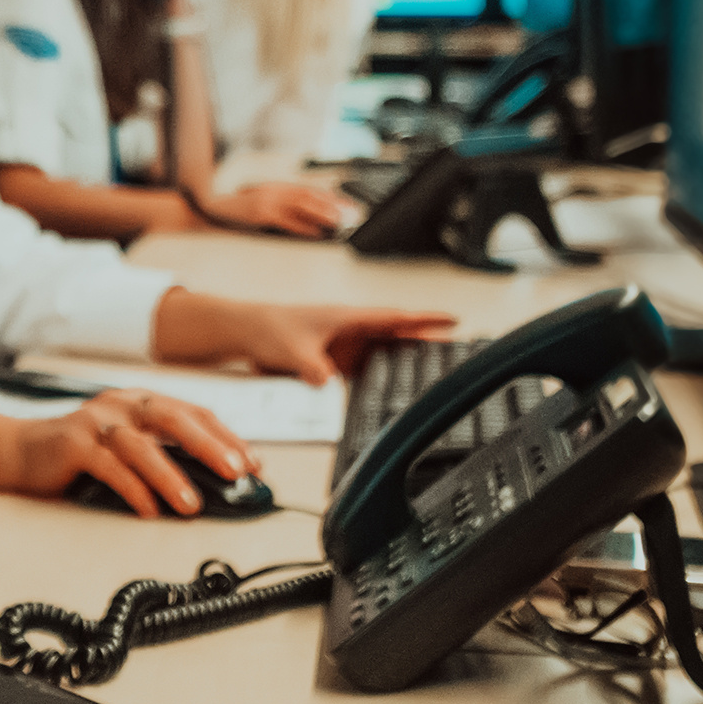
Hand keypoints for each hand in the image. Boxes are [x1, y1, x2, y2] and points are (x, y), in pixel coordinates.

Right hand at [0, 392, 255, 517]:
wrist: (18, 452)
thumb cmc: (78, 455)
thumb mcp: (127, 450)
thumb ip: (162, 457)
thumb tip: (213, 485)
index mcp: (139, 402)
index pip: (193, 413)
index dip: (226, 437)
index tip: (252, 465)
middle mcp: (120, 404)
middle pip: (173, 419)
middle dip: (210, 446)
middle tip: (237, 472)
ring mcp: (95, 422)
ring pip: (142, 445)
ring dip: (171, 475)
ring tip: (192, 504)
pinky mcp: (72, 444)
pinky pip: (109, 466)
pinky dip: (133, 489)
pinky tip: (149, 509)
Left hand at [151, 291, 454, 383]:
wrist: (245, 330)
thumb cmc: (267, 328)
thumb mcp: (292, 350)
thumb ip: (311, 367)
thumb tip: (327, 381)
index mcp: (347, 318)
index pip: (394, 318)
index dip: (424, 320)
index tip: (452, 320)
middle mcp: (351, 329)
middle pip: (398, 334)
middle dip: (427, 339)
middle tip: (457, 346)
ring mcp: (344, 344)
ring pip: (384, 351)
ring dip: (407, 357)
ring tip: (436, 366)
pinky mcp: (335, 359)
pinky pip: (366, 366)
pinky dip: (383, 373)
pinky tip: (394, 385)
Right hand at [199, 177, 352, 238]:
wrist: (209, 209)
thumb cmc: (235, 212)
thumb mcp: (259, 203)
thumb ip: (280, 206)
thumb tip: (308, 219)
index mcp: (275, 187)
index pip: (309, 190)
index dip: (330, 197)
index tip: (347, 205)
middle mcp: (273, 190)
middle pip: (309, 195)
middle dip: (332, 205)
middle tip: (349, 214)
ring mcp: (267, 201)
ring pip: (302, 205)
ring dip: (322, 214)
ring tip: (338, 222)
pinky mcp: (261, 214)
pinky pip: (288, 221)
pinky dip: (304, 227)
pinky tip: (316, 233)